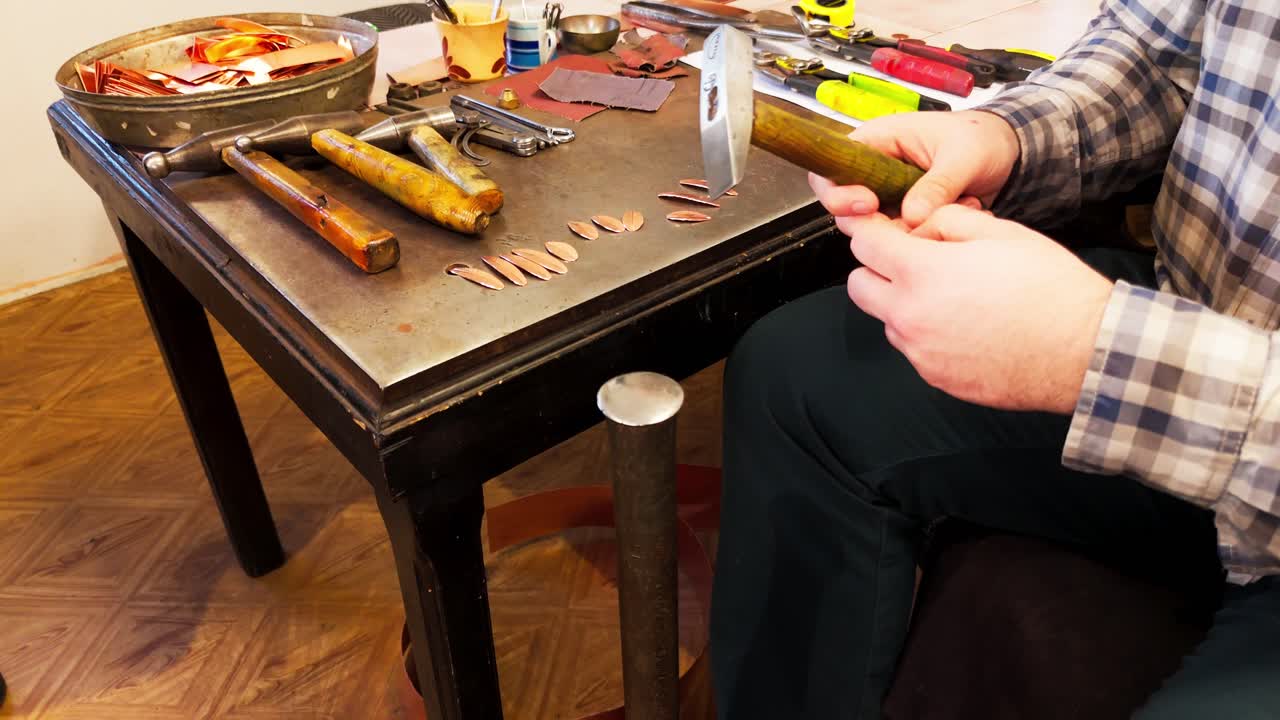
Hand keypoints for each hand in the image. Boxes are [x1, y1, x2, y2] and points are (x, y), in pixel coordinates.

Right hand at [810, 110, 1020, 226]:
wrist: (1008, 153)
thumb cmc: (982, 138)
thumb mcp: (963, 156)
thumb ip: (937, 185)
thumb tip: (912, 216)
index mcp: (880, 140)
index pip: (833, 168)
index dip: (838, 191)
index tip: (867, 204)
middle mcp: (877, 169)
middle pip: (845, 205)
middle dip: (872, 221)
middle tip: (905, 223)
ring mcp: (890, 195)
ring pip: (872, 226)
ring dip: (905, 230)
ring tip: (943, 214)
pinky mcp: (905, 214)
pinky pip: (899, 235)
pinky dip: (922, 236)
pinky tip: (951, 219)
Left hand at [843, 205, 1113, 413]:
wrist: (1083, 351)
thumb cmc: (1049, 288)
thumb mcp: (1000, 232)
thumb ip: (947, 221)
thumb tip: (921, 227)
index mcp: (921, 273)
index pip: (863, 245)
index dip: (869, 231)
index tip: (876, 228)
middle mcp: (910, 316)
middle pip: (859, 286)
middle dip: (877, 269)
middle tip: (914, 261)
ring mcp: (920, 353)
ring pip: (887, 320)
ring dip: (904, 304)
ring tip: (955, 297)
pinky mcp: (936, 378)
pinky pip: (915, 350)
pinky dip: (929, 335)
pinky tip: (968, 327)